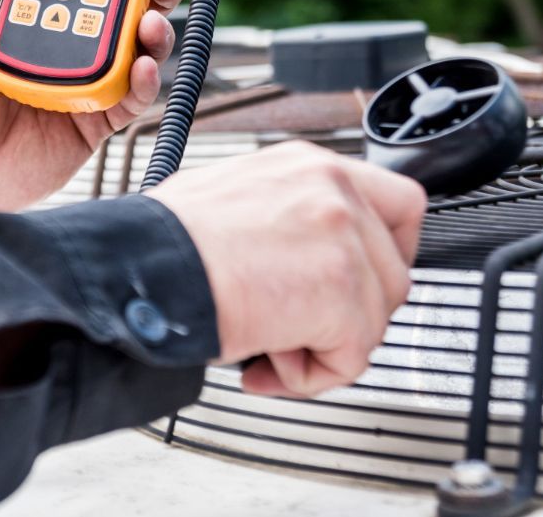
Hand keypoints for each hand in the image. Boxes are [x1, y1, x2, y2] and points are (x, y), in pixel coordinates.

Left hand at [0, 0, 184, 210]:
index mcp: (29, 12)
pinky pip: (130, 97)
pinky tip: (142, 69)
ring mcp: (82, 80)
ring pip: (134, 47)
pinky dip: (145, 82)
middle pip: (120, 5)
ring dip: (153, 30)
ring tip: (151, 25)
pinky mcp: (94, 121)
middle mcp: (62, 41)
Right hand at [146, 142, 425, 397]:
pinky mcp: (343, 291)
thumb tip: (293, 255)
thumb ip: (281, 217)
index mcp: (308, 166)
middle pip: (394, 269)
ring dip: (323, 346)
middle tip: (301, 326)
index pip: (397, 203)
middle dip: (352, 312)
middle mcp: (335, 190)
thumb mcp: (231, 199)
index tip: (355, 281)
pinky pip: (352, 359)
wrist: (145, 266)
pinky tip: (263, 361)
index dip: (383, 253)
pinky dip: (308, 376)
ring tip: (267, 344)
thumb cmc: (164, 242)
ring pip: (375, 319)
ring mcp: (345, 238)